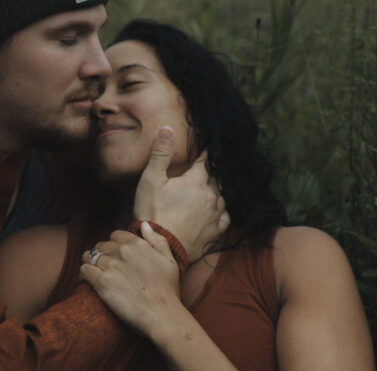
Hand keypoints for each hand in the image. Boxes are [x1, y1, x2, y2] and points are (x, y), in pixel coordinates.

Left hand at [79, 223, 183, 335]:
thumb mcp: (170, 261)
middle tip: (104, 268)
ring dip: (90, 264)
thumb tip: (144, 225)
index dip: (114, 245)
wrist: (162, 315)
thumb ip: (157, 240)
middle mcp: (123, 251)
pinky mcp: (102, 282)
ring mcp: (111, 266)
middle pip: (101, 246)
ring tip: (94, 274)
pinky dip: (83, 276)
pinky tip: (88, 282)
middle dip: (101, 255)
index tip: (115, 257)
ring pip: (89, 256)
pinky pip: (84, 270)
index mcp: (138, 244)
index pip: (116, 235)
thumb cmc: (168, 292)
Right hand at [132, 127, 228, 261]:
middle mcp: (211, 195)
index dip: (204, 154)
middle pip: (215, 179)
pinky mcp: (215, 232)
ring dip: (215, 191)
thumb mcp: (151, 179)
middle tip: (204, 170)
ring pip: (221, 197)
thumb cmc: (153, 212)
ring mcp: (215, 214)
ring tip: (209, 189)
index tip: (207, 148)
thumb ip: (161, 153)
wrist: (161, 248)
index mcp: (197, 180)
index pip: (205, 161)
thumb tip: (168, 128)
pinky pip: (225, 217)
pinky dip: (221, 212)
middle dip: (209, 173)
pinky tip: (216, 211)